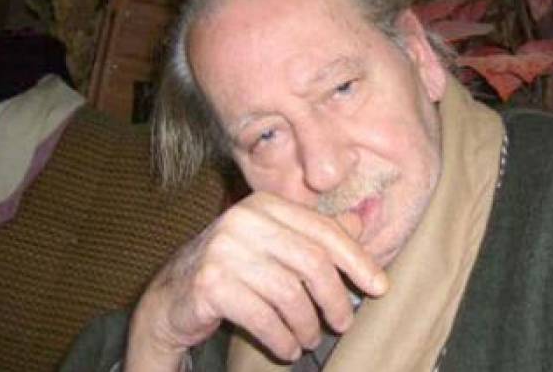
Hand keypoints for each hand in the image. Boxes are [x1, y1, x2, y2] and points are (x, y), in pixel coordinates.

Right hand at [125, 191, 388, 370]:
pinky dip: (282, 338)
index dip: (357, 260)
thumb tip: (363, 221)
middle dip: (335, 298)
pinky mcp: (209, 284)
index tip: (379, 287)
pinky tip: (288, 347)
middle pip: (311, 262)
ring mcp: (223, 250)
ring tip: (310, 339)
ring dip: (307, 325)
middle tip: (342, 323)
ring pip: (289, 294)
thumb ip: (315, 234)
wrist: (172, 298)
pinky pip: (263, 317)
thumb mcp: (276, 245)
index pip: (324, 230)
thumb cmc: (236, 270)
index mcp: (265, 205)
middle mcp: (243, 220)